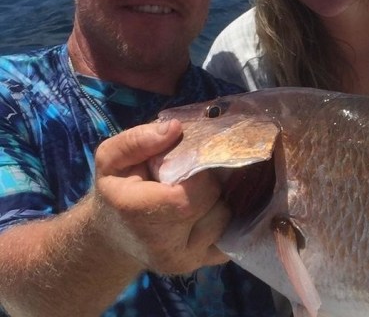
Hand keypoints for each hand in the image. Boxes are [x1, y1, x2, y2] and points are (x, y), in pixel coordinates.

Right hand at [92, 119, 231, 273]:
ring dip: (219, 201)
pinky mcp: (202, 265)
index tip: (191, 163)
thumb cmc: (116, 193)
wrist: (114, 238)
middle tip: (197, 176)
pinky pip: (232, 236)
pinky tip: (210, 208)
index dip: (199, 175)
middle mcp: (163, 245)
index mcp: (138, 213)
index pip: (190, 195)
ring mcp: (185, 260)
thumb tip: (176, 128)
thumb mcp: (111, 160)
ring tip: (199, 193)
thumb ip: (138, 140)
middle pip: (214, 205)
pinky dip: (225, 218)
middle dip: (211, 184)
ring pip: (225, 219)